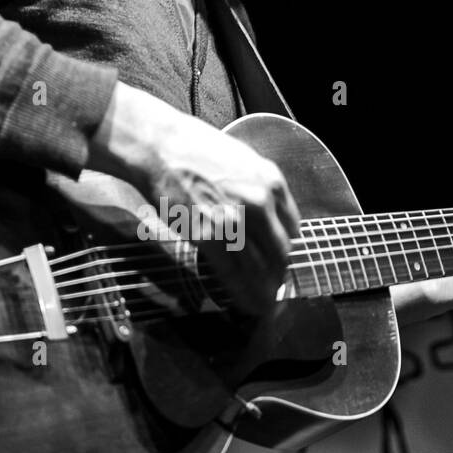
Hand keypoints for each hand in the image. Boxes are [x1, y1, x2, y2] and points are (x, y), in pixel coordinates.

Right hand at [88, 82, 299, 314]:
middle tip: (273, 287)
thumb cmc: (194, 150)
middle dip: (278, 274)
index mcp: (272, 183)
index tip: (280, 261)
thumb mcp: (243, 161)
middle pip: (280, 252)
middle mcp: (260, 204)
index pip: (293, 229)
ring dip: (264, 291)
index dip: (286, 250)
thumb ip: (260, 189)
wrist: (159, 147)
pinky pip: (234, 275)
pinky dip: (243, 294)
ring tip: (264, 304)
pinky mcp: (210, 238)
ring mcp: (236, 222)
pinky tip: (248, 304)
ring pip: (261, 269)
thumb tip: (269, 217)